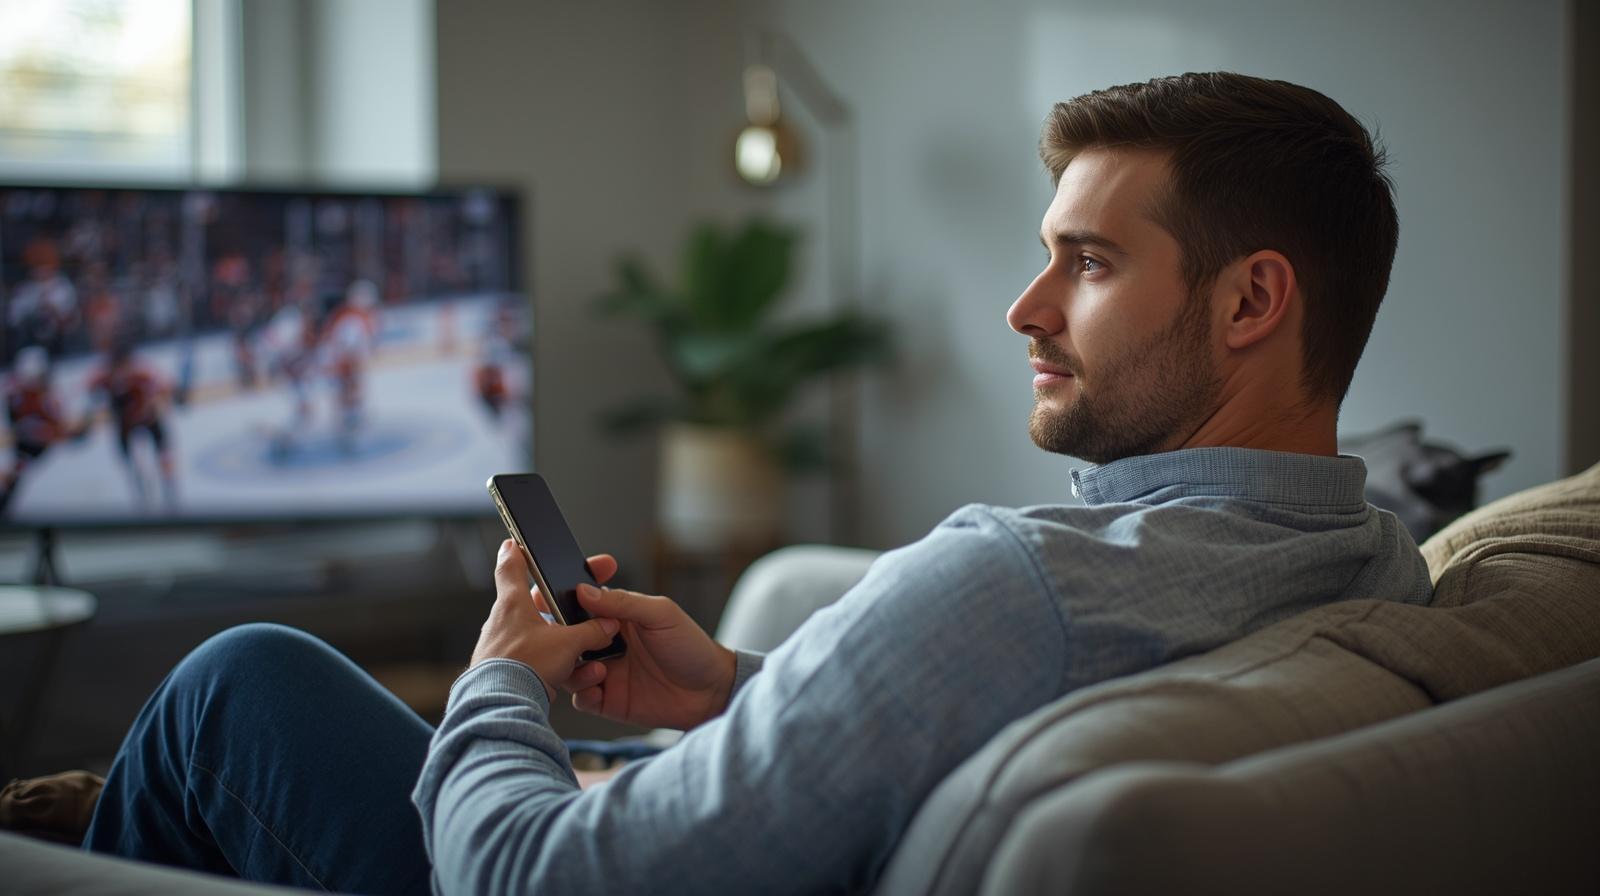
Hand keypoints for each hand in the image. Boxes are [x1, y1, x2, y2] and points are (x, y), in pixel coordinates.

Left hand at [470, 540, 623, 700]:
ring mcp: (501, 647)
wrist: (499, 706)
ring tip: (579, 655)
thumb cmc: (525, 666)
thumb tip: (607, 626)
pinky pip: (533, 660)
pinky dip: (550, 664)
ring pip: (536, 636)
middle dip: (555, 608)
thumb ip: (591, 632)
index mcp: (512, 604)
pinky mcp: (505, 671)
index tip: (513, 541)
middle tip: (574, 606)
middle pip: (531, 605)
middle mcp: (502, 622)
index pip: (510, 567)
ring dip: (558, 642)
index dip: (515, 552)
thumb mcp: (568, 644)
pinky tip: (564, 675)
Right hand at [541, 581, 735, 730]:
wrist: (711, 692)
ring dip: (573, 668)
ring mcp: (604, 672)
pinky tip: (598, 690)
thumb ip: (623, 603)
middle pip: (564, 637)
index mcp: (615, 616)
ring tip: (597, 669)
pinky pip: (581, 697)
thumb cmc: (691, 646)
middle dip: (557, 637)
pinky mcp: (608, 700)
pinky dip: (583, 692)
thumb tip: (584, 591)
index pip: (578, 602)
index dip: (559, 595)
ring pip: (568, 668)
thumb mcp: (661, 615)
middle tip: (567, 639)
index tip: (548, 589)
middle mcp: (604, 643)